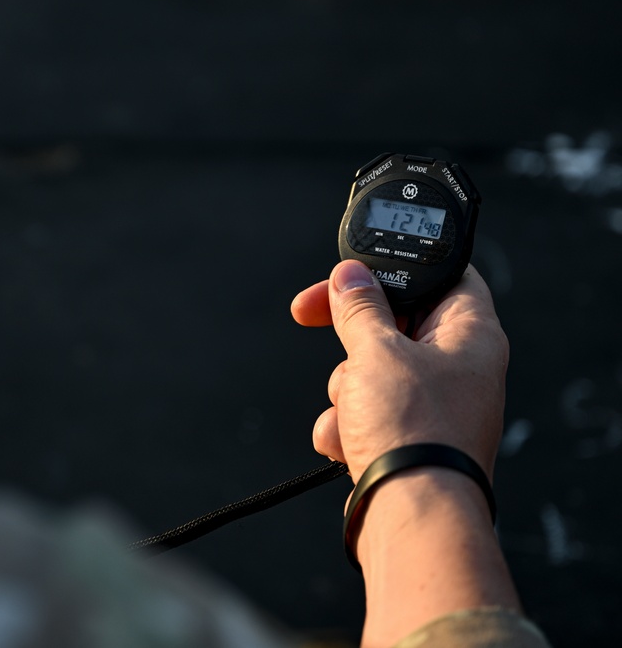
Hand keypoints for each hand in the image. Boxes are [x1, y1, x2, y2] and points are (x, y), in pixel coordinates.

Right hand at [291, 260, 508, 482]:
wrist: (410, 516)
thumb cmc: (414, 431)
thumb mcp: (376, 352)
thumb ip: (359, 309)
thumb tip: (351, 276)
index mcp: (470, 334)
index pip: (441, 273)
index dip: (394, 266)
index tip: (350, 271)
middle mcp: (458, 368)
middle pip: (393, 323)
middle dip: (352, 339)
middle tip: (312, 315)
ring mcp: (431, 407)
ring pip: (369, 371)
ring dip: (346, 389)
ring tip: (356, 411)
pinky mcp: (406, 440)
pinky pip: (364, 413)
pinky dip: (348, 426)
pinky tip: (352, 442)